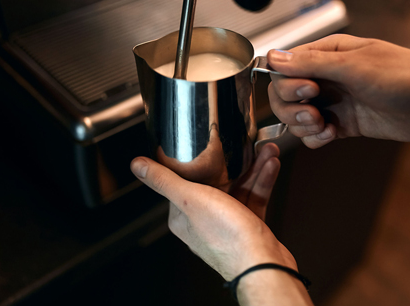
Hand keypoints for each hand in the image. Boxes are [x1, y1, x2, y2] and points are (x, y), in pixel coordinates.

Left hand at [130, 143, 295, 280]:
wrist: (263, 265)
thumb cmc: (227, 239)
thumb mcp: (191, 200)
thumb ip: (164, 181)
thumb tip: (138, 165)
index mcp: (183, 216)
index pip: (184, 180)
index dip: (197, 161)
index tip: (208, 145)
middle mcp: (204, 220)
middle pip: (217, 181)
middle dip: (233, 162)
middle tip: (245, 144)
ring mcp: (227, 223)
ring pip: (240, 187)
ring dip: (254, 168)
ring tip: (266, 151)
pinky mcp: (248, 225)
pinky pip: (254, 197)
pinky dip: (263, 181)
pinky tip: (270, 166)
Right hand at [267, 34, 409, 147]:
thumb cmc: (406, 75)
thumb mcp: (355, 66)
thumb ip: (312, 63)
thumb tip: (274, 57)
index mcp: (327, 54)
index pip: (285, 68)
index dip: (288, 83)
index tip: (309, 91)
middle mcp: (326, 77)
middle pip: (284, 95)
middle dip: (292, 108)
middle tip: (315, 113)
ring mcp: (334, 102)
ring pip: (296, 117)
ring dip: (304, 126)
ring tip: (327, 126)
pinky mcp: (342, 124)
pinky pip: (314, 134)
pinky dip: (316, 138)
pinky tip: (333, 134)